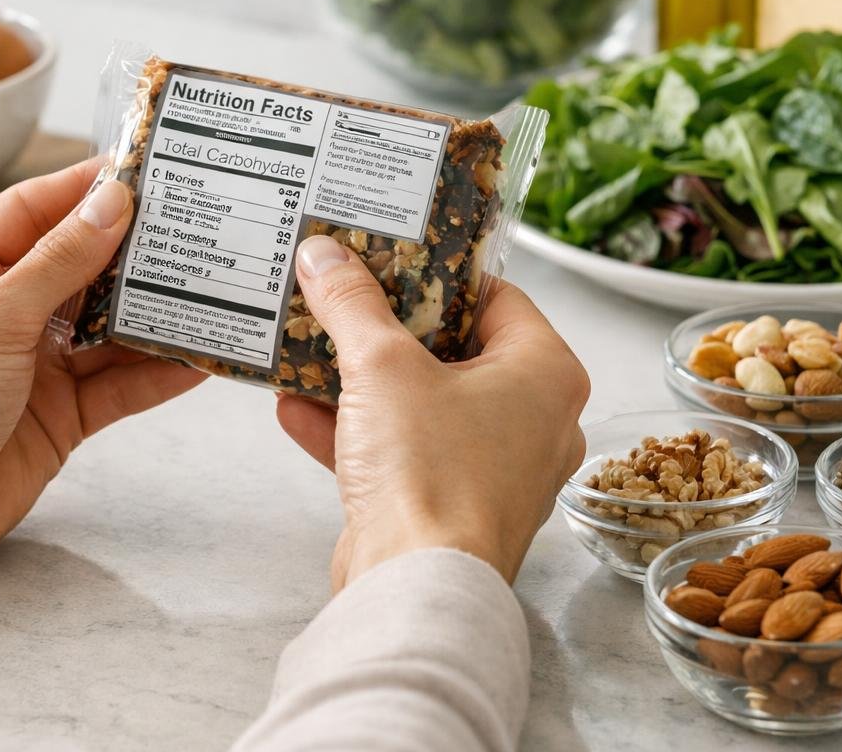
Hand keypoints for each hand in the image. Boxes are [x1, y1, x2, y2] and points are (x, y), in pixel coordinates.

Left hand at [0, 161, 203, 602]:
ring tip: (213, 287)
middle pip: (79, 265)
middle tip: (198, 225)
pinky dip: (156, 372)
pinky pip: (117, 383)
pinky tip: (198, 357)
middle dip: (135, 250)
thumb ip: (58, 263)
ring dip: (155, 313)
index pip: (33, 209)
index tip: (148, 170)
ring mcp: (31, 363)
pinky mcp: (59, 415)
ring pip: (107, 326)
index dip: (89, 189)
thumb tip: (112, 204)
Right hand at [276, 234, 588, 589]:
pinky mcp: (452, 506)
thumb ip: (351, 303)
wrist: (414, 587)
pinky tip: (296, 409)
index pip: (494, 296)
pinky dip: (355, 432)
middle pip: (454, 350)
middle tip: (344, 294)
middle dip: (387, 328)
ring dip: (362, 381)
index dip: (436, 272)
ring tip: (311, 346)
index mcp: (545, 373)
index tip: (389, 254)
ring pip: (423, 404)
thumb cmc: (430, 475)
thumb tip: (324, 255)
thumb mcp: (380, 365)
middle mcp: (533, 420)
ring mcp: (494, 468)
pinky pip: (403, 453)